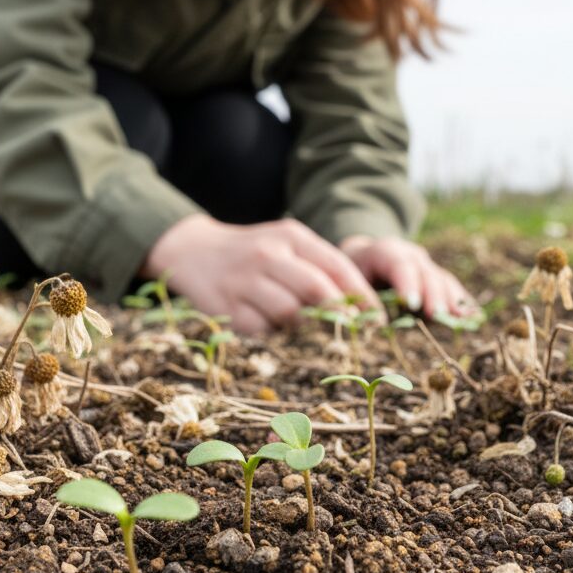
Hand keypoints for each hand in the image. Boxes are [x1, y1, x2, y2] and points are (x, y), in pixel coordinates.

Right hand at [141, 215, 382, 333]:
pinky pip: (261, 330)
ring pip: (289, 313)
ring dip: (305, 328)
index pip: (336, 265)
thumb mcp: (287, 246)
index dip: (362, 295)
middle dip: (340, 316)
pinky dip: (274, 335)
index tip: (379, 319)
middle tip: (353, 335)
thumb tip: (360, 307)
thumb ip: (319, 268)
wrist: (194, 251)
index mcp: (291, 236)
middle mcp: (268, 254)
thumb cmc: (255, 252)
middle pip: (316, 290)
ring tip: (311, 334)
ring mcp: (244, 281)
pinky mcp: (226, 307)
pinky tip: (275, 332)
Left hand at [338, 235, 477, 319]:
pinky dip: (462, 302)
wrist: (363, 258)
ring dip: (452, 300)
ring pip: (442, 279)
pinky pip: (452, 288)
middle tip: (437, 314)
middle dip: (432, 294)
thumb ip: (359, 298)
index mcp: (384, 251)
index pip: (398, 264)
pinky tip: (474, 317)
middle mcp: (410, 254)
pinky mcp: (436, 277)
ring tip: (462, 319)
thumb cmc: (353, 275)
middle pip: (425, 272)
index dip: (407, 283)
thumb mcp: (348, 280)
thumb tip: (369, 323)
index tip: (411, 304)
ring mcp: (426, 265)